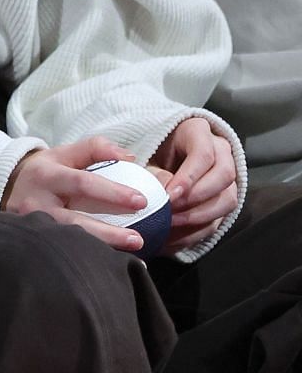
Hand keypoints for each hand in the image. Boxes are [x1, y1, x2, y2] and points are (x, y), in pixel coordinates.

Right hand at [1, 136, 153, 250]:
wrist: (5, 189)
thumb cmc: (46, 172)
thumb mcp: (63, 154)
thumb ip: (95, 149)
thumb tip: (129, 157)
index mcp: (45, 175)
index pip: (82, 183)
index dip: (113, 192)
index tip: (142, 201)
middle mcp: (35, 203)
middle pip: (74, 220)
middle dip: (108, 232)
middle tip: (138, 239)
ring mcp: (32, 226)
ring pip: (68, 242)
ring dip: (101, 250)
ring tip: (131, 256)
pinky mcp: (32, 244)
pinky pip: (64, 253)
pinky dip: (88, 259)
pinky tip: (110, 266)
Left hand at [152, 117, 237, 252]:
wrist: (154, 154)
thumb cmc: (147, 150)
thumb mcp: (145, 152)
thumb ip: (152, 170)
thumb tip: (161, 193)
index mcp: (198, 132)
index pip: (204, 154)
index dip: (189, 177)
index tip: (169, 195)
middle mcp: (220, 152)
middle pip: (223, 176)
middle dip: (197, 198)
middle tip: (171, 212)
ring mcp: (226, 176)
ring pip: (227, 199)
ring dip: (199, 217)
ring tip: (171, 226)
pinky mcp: (222, 199)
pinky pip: (219, 218)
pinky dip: (197, 232)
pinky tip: (174, 240)